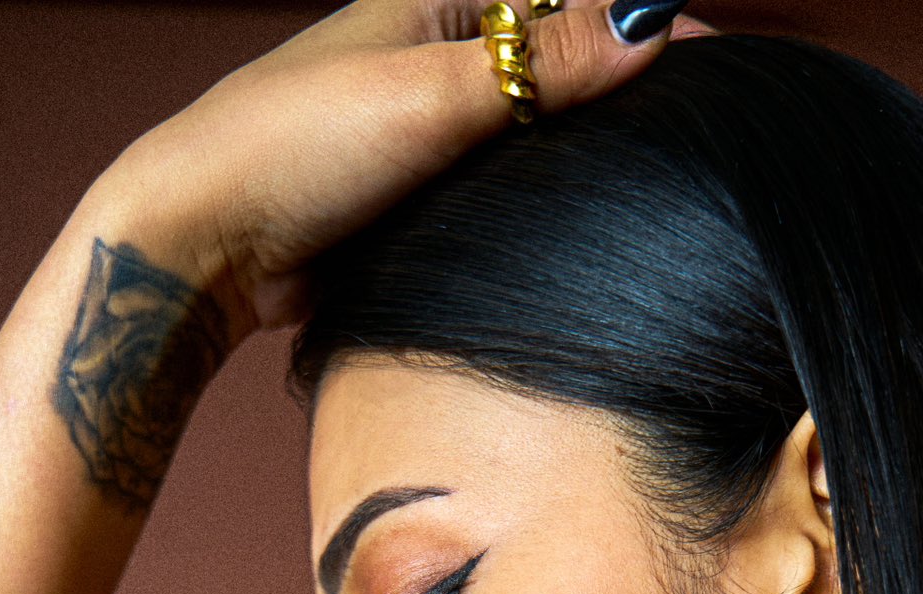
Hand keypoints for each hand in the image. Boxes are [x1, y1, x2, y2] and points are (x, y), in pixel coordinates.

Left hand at [101, 0, 714, 341]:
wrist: (202, 242)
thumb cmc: (291, 145)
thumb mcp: (432, 96)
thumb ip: (548, 64)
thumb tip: (653, 22)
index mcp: (443, 4)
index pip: (573, 7)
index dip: (648, 33)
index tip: (720, 73)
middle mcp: (443, 61)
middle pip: (567, 73)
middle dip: (630, 101)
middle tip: (704, 140)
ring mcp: (433, 137)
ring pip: (542, 143)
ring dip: (591, 163)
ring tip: (662, 187)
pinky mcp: (423, 207)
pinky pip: (509, 199)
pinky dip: (548, 210)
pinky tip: (586, 233)